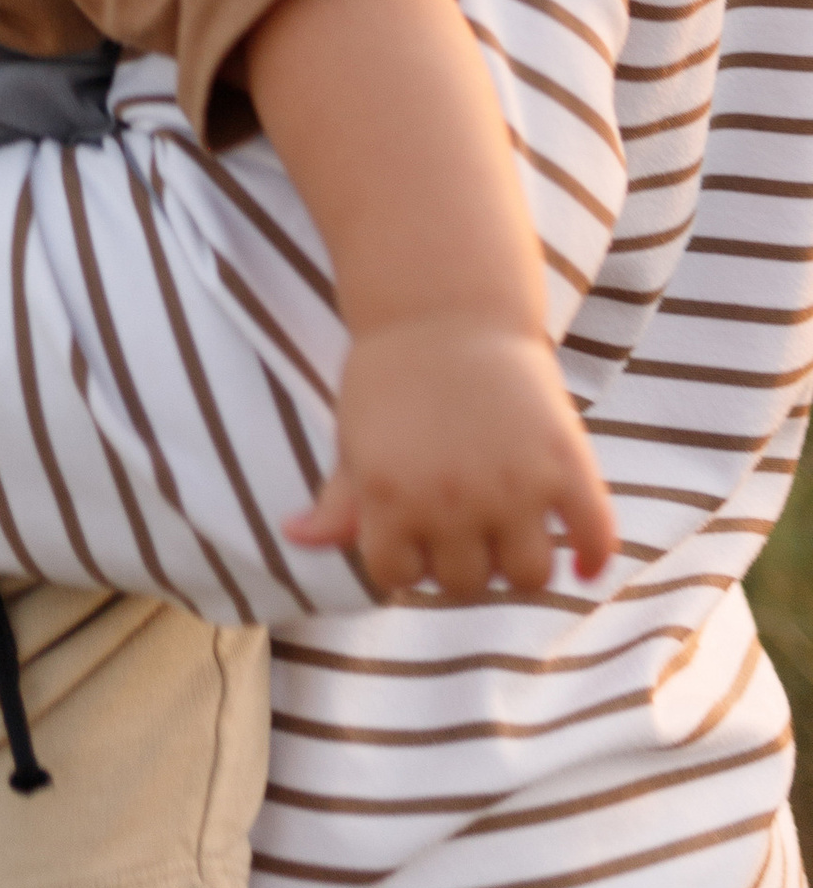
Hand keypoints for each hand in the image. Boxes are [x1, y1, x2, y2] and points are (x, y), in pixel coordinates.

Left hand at [285, 316, 617, 596]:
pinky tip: (583, 559)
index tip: (411, 533)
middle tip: (464, 527)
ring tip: (511, 533)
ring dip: (519, 563)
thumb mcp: (353, 435)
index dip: (404, 559)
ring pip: (529, 576)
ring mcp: (513, 483)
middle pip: (468, 585)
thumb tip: (293, 537)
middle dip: (462, 562)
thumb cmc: (390, 372)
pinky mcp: (564, 461)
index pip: (399, 578)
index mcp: (389, 497)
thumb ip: (337, 499)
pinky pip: (594, 536)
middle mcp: (452, 499)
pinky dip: (593, 556)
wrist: (444, 303)